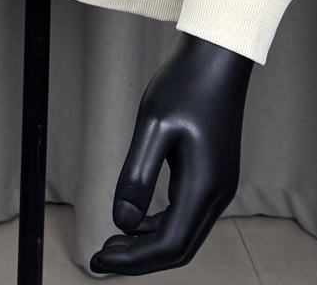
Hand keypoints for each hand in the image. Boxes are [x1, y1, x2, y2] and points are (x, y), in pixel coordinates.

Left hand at [91, 33, 253, 274]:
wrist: (218, 56)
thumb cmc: (185, 84)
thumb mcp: (153, 126)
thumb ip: (137, 176)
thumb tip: (122, 221)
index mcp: (204, 187)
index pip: (169, 246)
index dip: (133, 260)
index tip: (98, 261)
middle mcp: (217, 193)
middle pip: (179, 247)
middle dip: (139, 258)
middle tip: (100, 259)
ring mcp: (218, 184)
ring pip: (184, 232)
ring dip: (149, 243)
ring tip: (113, 242)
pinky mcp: (213, 172)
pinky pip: (186, 212)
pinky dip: (160, 223)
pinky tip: (136, 218)